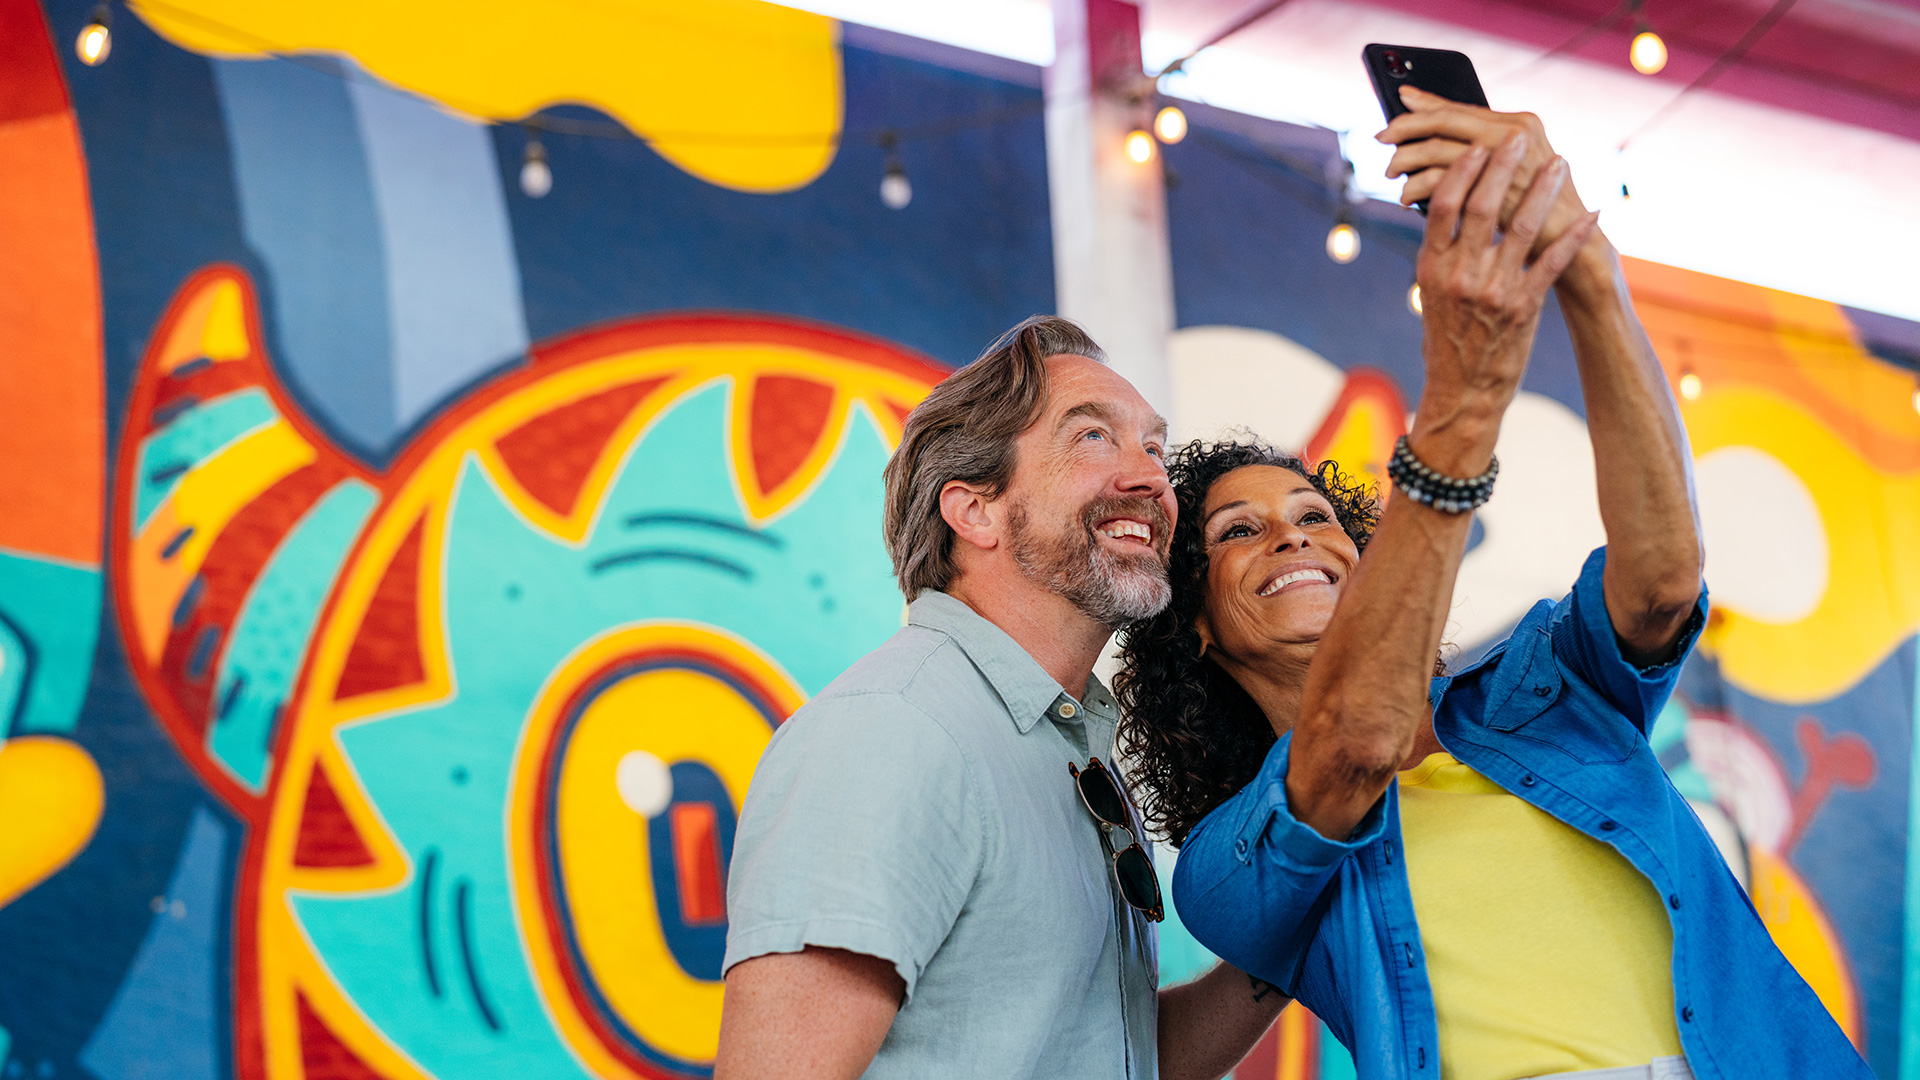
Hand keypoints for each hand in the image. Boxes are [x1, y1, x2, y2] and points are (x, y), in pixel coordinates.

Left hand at [1378, 86, 1593, 261]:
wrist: (1569, 246)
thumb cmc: (1536, 209)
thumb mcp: (1512, 172)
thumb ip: (1482, 153)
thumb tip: (1434, 138)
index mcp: (1519, 122)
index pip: (1460, 107)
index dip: (1425, 104)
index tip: (1399, 100)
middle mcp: (1514, 133)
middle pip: (1444, 122)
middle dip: (1407, 128)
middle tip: (1381, 136)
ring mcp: (1505, 163)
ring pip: (1438, 150)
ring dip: (1408, 160)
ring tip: (1393, 172)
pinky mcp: (1494, 194)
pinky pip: (1440, 183)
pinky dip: (1417, 188)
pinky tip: (1407, 197)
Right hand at [1410, 131, 1597, 474]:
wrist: (1464, 391)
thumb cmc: (1447, 338)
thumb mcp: (1432, 293)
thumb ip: (1442, 252)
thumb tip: (1447, 205)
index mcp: (1432, 267)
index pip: (1442, 206)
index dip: (1461, 171)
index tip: (1477, 145)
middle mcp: (1460, 276)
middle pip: (1480, 208)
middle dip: (1501, 167)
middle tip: (1518, 139)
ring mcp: (1493, 291)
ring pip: (1520, 228)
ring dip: (1543, 190)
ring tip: (1560, 163)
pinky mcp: (1524, 308)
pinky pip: (1552, 263)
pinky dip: (1574, 237)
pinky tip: (1591, 215)